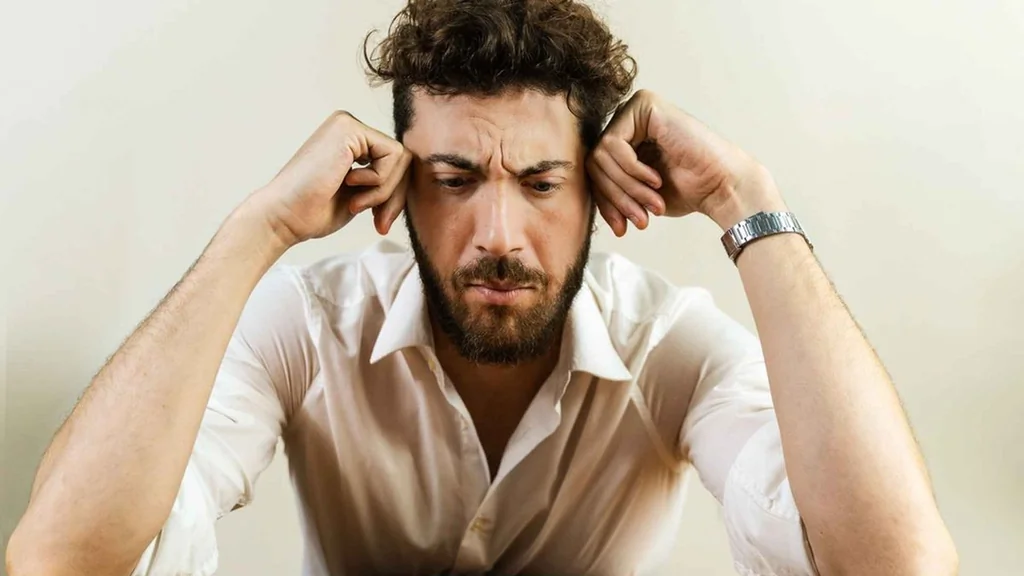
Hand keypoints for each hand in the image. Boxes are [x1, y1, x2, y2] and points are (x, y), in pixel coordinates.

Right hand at [248, 110, 411, 245]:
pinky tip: (350, 185)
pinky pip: (393, 155)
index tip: (378, 222)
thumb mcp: (361, 196)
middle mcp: (350, 128)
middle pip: (403, 160)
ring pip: (402, 158)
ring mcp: (349, 125)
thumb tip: (417, 176)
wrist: (284, 216)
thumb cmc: (314, 212)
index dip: (395, 197)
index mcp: (350, 142)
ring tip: (356, 202)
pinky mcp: (350, 128)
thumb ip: (384, 182)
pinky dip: (379, 181)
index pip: (396, 165)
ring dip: (384, 191)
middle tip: (375, 220)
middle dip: (395, 196)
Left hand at [587, 89, 786, 234]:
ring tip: (651, 203)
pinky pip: (613, 146)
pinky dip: (631, 171)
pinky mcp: (644, 105)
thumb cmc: (684, 191)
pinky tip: (655, 179)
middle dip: (615, 198)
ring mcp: (634, 108)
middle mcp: (626, 118)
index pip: (593, 171)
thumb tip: (568, 194)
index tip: (622, 227)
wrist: (721, 187)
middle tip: (639, 220)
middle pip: (592, 164)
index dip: (605, 203)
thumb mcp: (634, 194)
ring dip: (626, 189)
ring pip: (600, 157)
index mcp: (623, 138)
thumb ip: (607, 187)